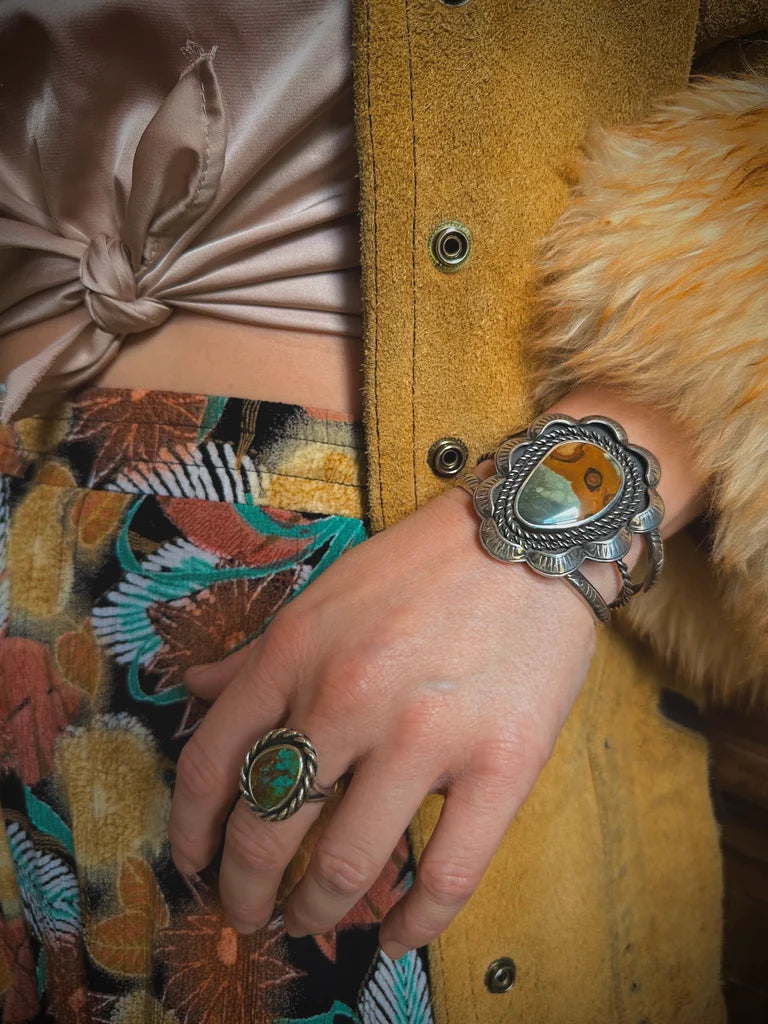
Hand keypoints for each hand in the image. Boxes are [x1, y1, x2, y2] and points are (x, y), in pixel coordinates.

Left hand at [168, 480, 597, 958]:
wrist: (530, 536)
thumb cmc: (422, 565)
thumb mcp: (322, 595)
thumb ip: (256, 653)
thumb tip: (194, 689)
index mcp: (294, 653)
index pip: (212, 764)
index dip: (190, 831)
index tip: (194, 863)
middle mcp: (346, 698)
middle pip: (266, 828)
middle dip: (244, 891)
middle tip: (249, 914)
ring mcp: (424, 736)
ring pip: (346, 865)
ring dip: (315, 914)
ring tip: (311, 926)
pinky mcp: (500, 765)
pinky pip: (447, 875)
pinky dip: (414, 927)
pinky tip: (397, 939)